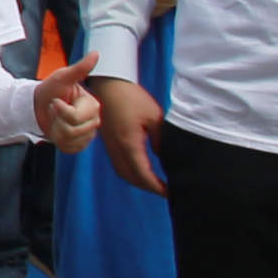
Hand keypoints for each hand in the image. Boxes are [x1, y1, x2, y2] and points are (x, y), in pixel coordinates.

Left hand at [31, 64, 97, 147]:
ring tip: (56, 119)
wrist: (38, 106)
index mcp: (93, 106)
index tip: (56, 100)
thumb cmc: (50, 90)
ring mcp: (88, 135)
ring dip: (55, 130)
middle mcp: (94, 121)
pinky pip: (69, 148)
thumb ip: (80, 68)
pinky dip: (58, 140)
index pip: (75, 117)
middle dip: (57, 120)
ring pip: (69, 140)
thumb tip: (96, 53)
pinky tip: (58, 130)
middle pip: (72, 130)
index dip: (60, 110)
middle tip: (55, 110)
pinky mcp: (79, 145)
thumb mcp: (62, 77)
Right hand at [94, 76, 166, 190]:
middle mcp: (117, 149)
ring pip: (123, 173)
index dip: (156, 186)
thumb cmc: (131, 97)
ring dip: (138, 181)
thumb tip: (164, 156)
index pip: (143, 174)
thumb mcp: (154, 117)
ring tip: (154, 183)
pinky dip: (130, 172)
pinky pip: (118, 164)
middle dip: (148, 187)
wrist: (108, 85)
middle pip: (131, 177)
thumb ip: (160, 140)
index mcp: (129, 143)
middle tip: (165, 191)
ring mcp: (110, 146)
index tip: (169, 192)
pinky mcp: (108, 142)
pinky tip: (140, 169)